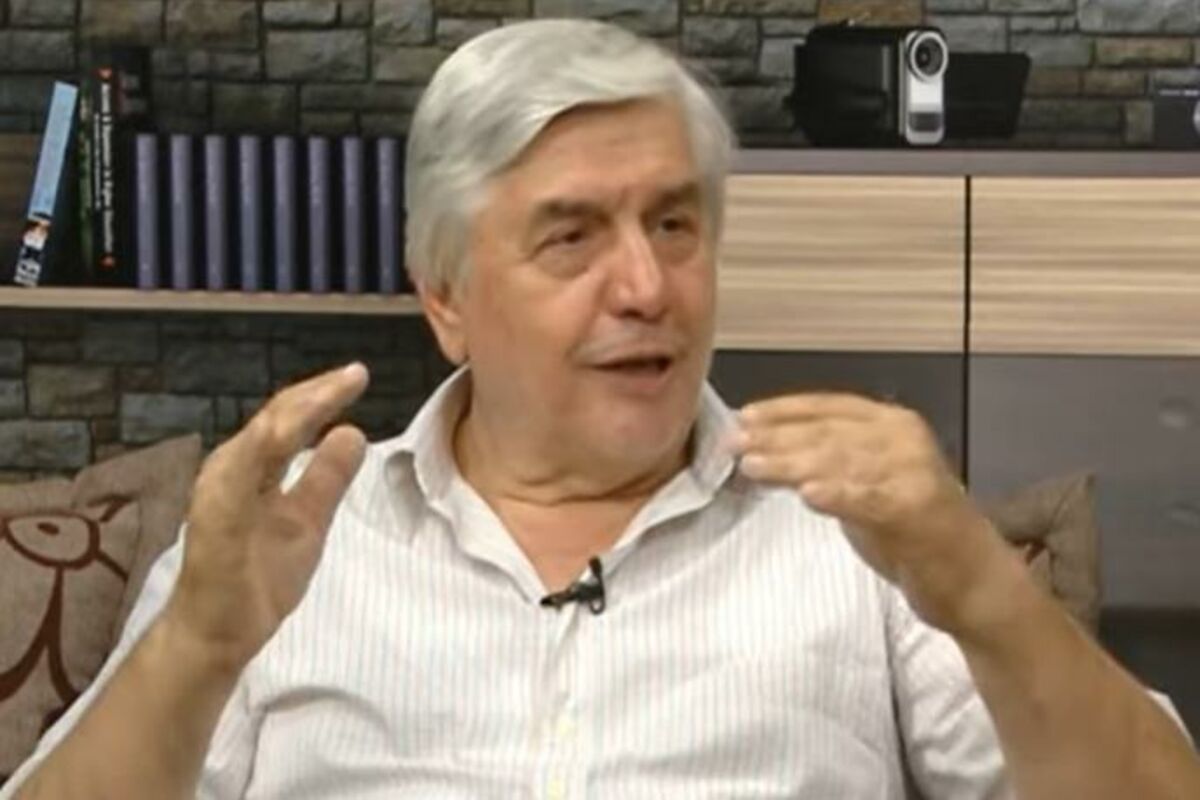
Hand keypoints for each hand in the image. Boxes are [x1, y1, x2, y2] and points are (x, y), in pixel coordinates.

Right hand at [164, 363, 369, 670]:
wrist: (219, 634)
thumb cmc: (257, 576)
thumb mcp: (309, 521)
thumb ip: (326, 478)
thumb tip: (353, 431)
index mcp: (253, 468)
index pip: (289, 420)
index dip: (322, 395)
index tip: (357, 374)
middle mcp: (232, 470)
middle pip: (275, 419)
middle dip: (315, 393)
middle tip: (355, 373)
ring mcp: (219, 494)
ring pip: (255, 441)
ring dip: (293, 413)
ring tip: (330, 391)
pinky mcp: (213, 524)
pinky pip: (233, 483)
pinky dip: (255, 454)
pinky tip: (281, 433)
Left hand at [732, 393, 1018, 634]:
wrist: (973, 579)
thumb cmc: (912, 533)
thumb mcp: (864, 486)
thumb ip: (828, 464)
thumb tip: (766, 450)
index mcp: (892, 423)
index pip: (828, 407)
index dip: (783, 411)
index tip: (743, 418)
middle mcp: (904, 438)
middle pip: (828, 434)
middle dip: (776, 438)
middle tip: (733, 444)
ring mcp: (913, 472)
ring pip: (841, 462)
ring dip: (792, 462)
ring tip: (753, 465)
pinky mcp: (918, 509)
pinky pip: (869, 499)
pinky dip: (837, 494)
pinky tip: (806, 494)